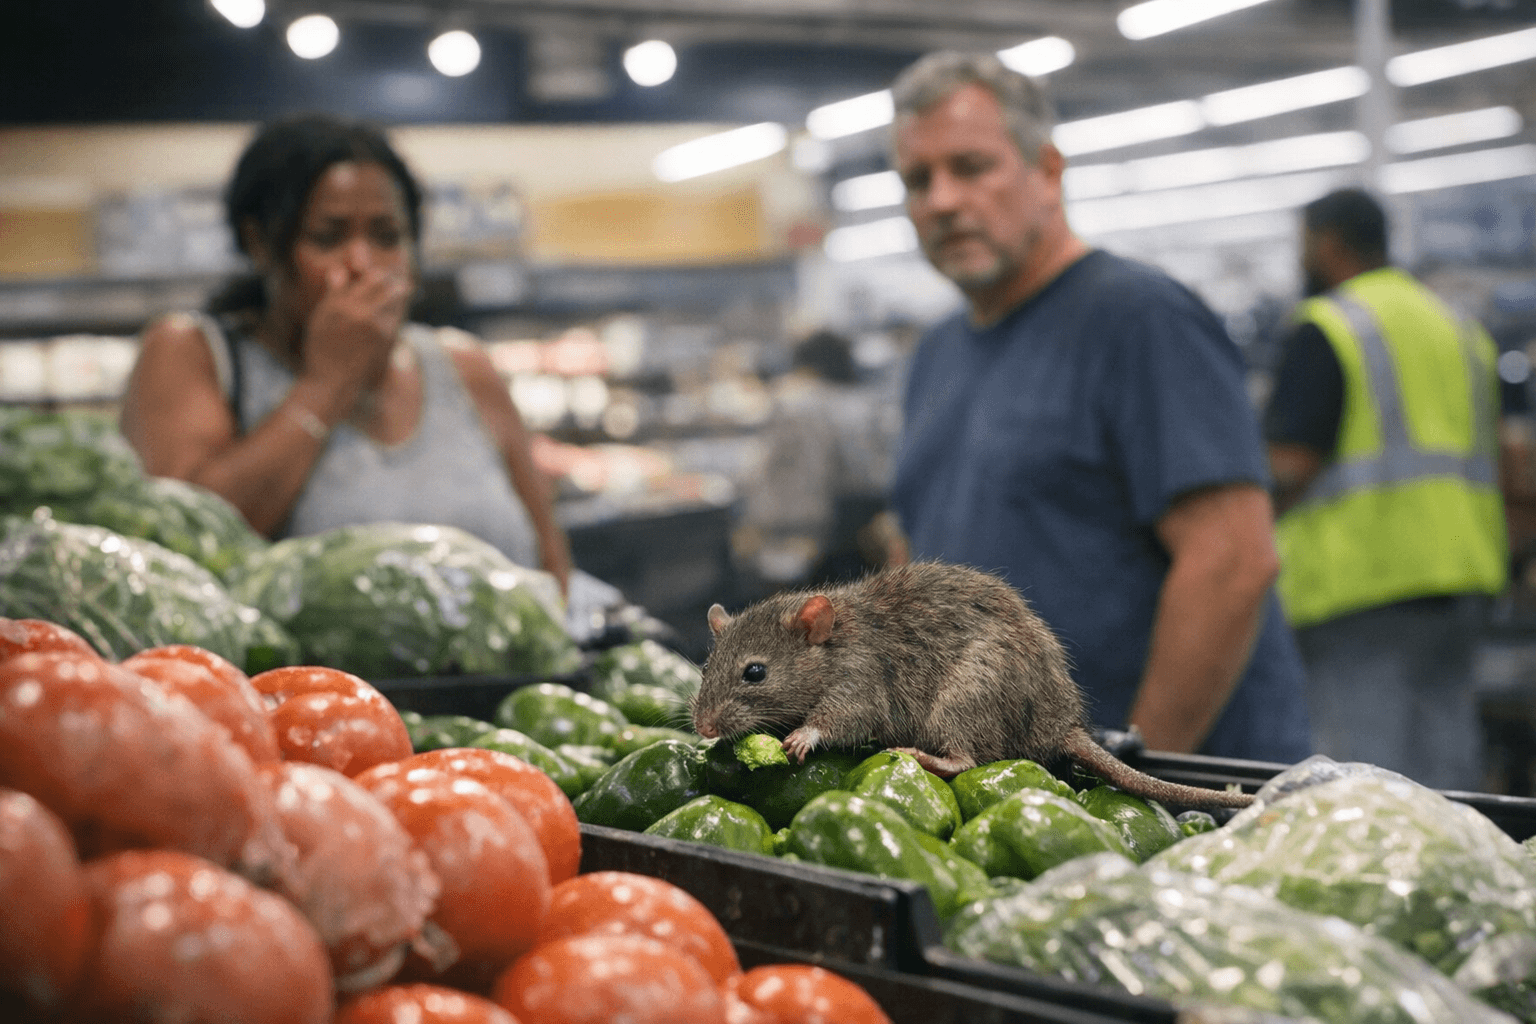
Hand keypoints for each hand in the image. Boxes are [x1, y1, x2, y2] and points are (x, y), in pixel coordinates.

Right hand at [298, 266, 412, 411]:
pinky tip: (394, 311)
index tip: (380, 275)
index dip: (379, 274)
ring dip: (399, 293)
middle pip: (389, 285)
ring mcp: (378, 327)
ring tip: (398, 292)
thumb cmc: (322, 349)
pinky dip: (398, 310)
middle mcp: (361, 313)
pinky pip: (399, 316)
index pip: (371, 277)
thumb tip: (339, 271)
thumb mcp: (320, 318)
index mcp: (341, 304)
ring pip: (398, 299)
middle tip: (393, 281)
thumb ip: (333, 293)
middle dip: (393, 281)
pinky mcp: (388, 340)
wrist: (333, 382)